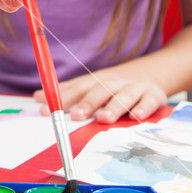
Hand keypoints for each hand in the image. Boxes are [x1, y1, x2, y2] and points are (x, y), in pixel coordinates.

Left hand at [34, 67, 166, 123]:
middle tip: (77, 116)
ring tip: (103, 118)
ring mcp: (134, 88)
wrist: (149, 74)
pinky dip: (144, 108)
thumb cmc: (112, 85)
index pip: (77, 88)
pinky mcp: (154, 95)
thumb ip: (66, 92)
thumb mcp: (90, 85)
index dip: (62, 99)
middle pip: (100, 91)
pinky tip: (137, 116)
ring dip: (113, 107)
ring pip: (124, 96)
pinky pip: (149, 101)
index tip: (47, 110)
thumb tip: (37, 97)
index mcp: (96, 81)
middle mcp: (114, 83)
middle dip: (88, 103)